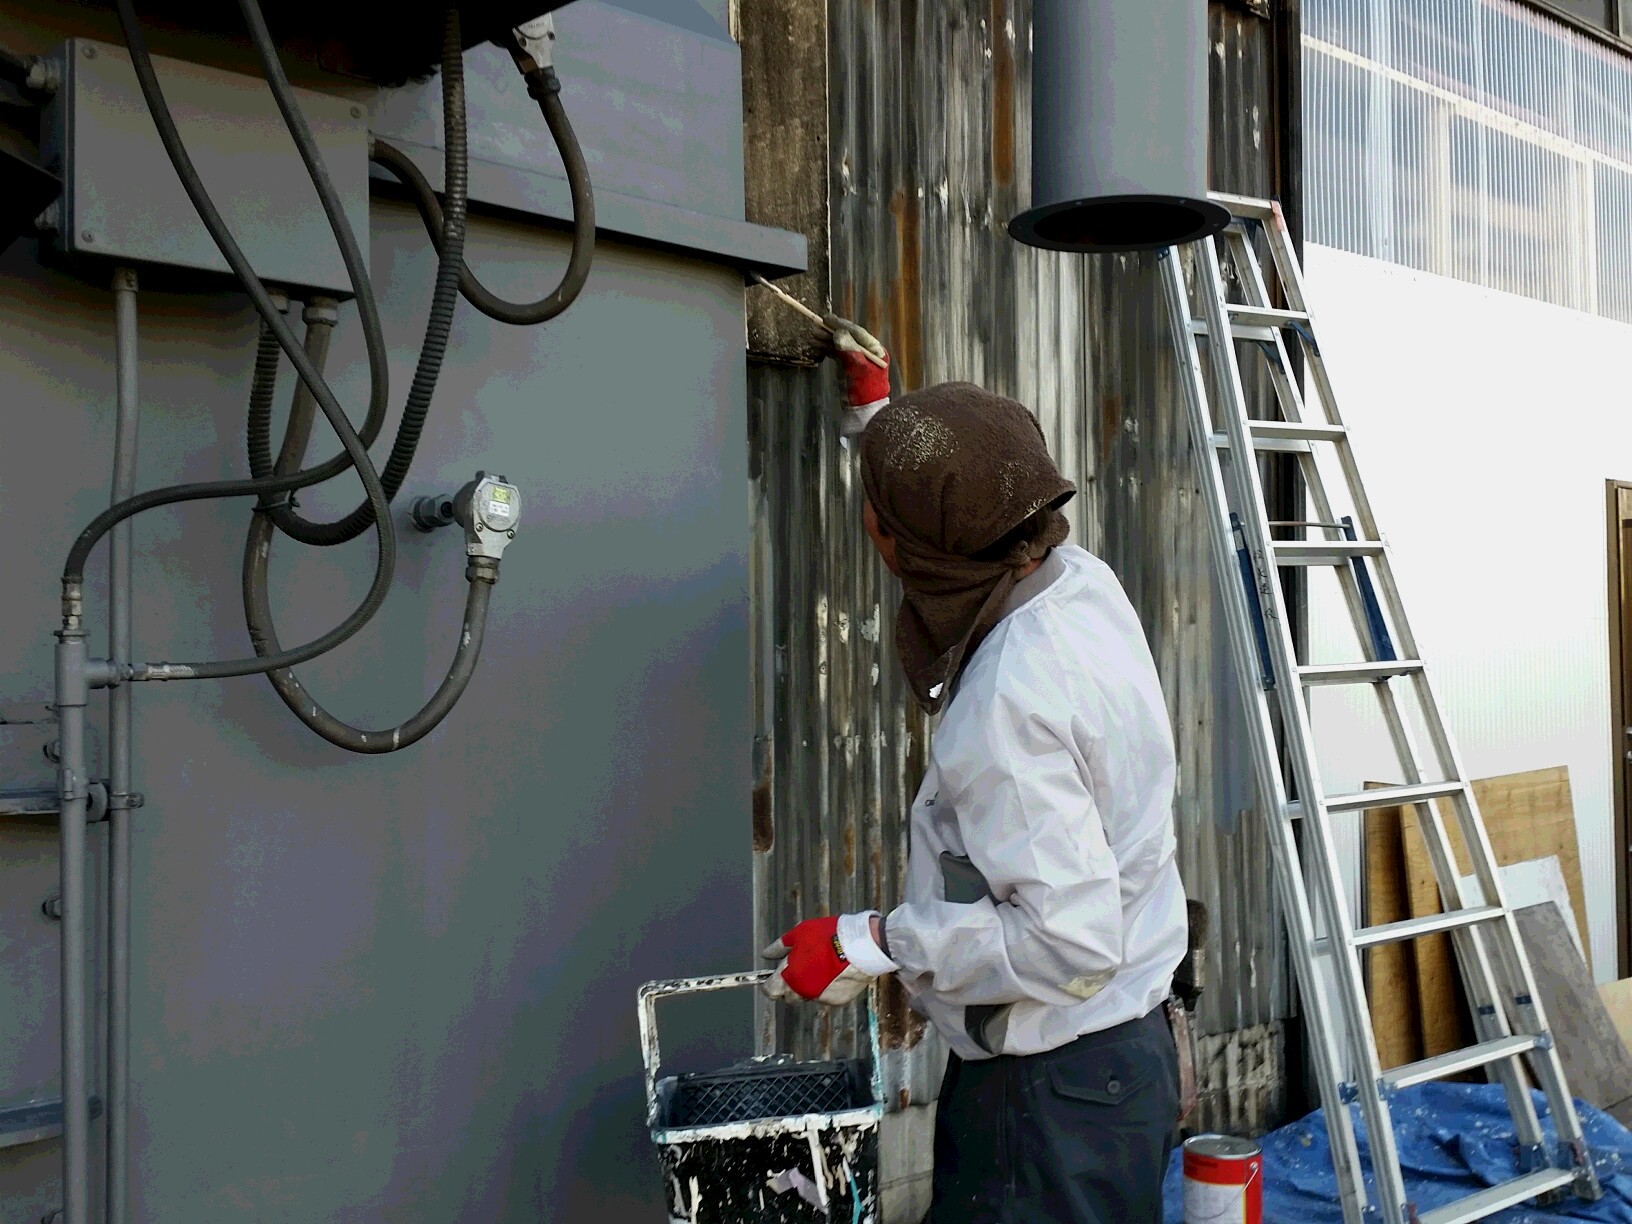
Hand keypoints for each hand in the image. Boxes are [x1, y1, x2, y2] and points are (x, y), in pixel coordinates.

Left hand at [761, 912, 896, 1004]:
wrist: (861, 945)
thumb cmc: (828, 937)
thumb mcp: (799, 933)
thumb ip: (780, 947)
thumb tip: (767, 954)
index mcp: (791, 977)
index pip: (770, 991)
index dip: (769, 984)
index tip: (772, 978)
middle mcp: (803, 992)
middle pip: (788, 997)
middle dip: (789, 986)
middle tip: (798, 968)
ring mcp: (821, 998)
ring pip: (808, 996)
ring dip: (808, 986)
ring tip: (819, 966)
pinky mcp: (838, 1001)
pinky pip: (826, 996)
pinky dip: (826, 988)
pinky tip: (833, 972)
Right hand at [821, 315, 890, 434]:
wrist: (864, 411)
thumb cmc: (865, 390)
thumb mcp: (859, 369)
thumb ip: (850, 350)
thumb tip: (838, 333)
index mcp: (875, 350)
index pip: (857, 333)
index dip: (842, 325)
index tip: (827, 320)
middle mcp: (867, 352)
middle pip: (848, 337)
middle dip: (832, 331)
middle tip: (817, 325)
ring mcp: (857, 359)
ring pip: (840, 344)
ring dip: (827, 339)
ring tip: (813, 335)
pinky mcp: (848, 366)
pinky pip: (837, 353)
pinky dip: (827, 348)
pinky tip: (817, 345)